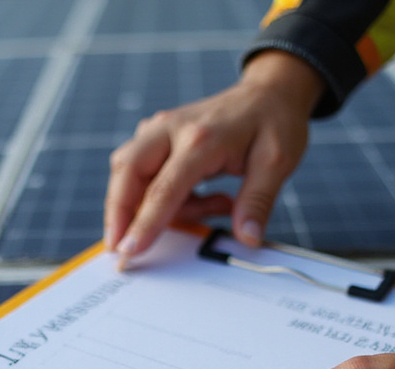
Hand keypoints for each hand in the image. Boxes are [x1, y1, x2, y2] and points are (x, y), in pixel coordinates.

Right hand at [105, 51, 323, 262]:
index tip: (129, 252)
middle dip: (117, 214)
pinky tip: (195, 197)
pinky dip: (153, 193)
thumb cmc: (274, 122)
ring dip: (144, 203)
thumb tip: (246, 238)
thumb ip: (257, 202)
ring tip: (203, 208)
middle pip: (126, 171)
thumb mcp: (277, 163)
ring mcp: (160, 129)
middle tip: (120, 249)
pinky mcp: (156, 135)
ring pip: (127, 170)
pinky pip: (140, 169)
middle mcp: (172, 129)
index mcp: (202, 138)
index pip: (164, 188)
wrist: (269, 91)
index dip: (144, 224)